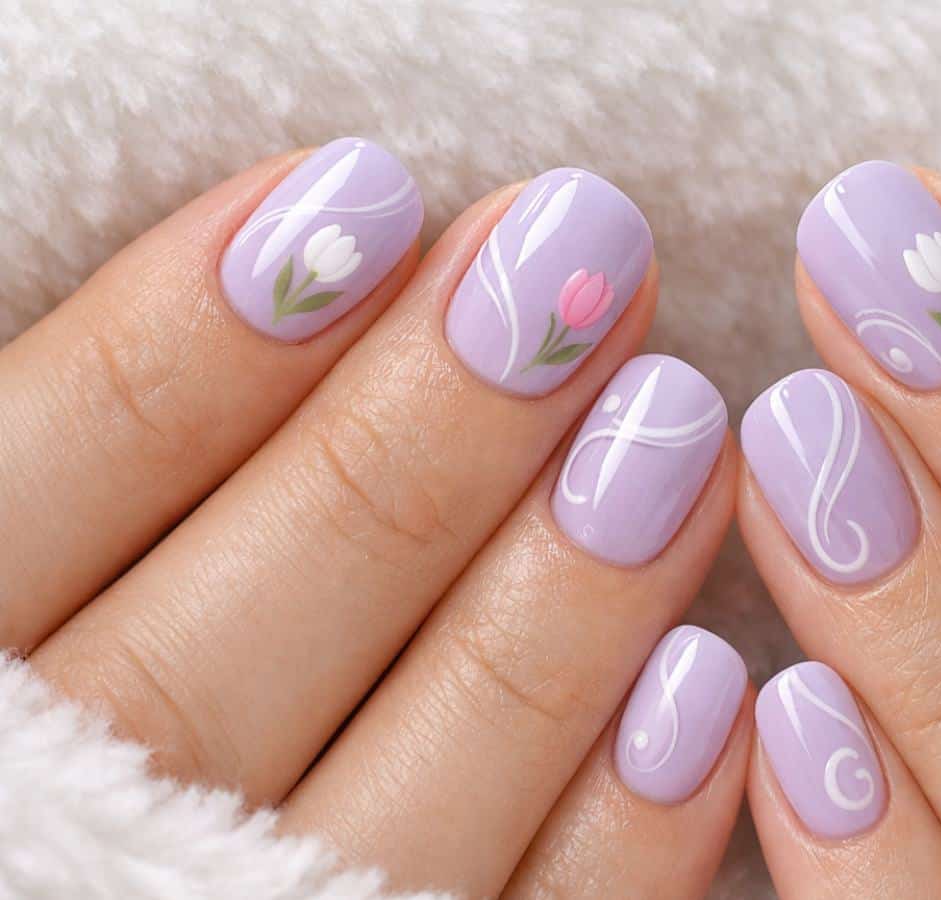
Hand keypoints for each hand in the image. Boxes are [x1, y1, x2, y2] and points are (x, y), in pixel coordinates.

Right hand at [0, 142, 748, 896]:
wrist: (144, 876)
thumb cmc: (96, 680)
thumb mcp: (58, 533)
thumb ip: (135, 447)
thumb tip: (335, 244)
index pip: (33, 503)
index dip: (195, 347)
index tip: (366, 197)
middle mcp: (76, 854)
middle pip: (214, 663)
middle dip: (411, 451)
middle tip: (571, 269)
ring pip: (386, 819)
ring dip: (553, 619)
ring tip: (677, 425)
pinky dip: (617, 837)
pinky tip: (709, 686)